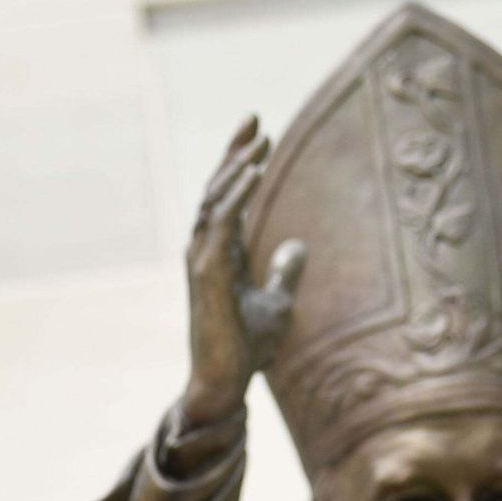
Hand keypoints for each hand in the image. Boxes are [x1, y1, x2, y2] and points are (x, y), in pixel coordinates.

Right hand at [181, 114, 305, 428]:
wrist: (226, 382)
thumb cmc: (246, 348)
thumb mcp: (278, 303)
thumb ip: (285, 274)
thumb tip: (299, 247)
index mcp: (220, 253)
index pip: (228, 197)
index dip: (241, 162)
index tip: (261, 133)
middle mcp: (206, 249)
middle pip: (218, 188)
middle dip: (235, 151)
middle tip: (256, 118)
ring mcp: (202, 259)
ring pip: (215, 199)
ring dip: (237, 167)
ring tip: (258, 141)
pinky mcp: (206, 271)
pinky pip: (220, 221)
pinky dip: (236, 193)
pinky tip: (253, 171)